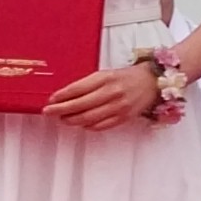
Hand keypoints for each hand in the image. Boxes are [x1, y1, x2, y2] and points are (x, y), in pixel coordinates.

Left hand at [39, 60, 161, 131]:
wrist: (152, 82)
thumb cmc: (126, 77)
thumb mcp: (106, 74)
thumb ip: (88, 84)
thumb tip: (67, 95)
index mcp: (105, 78)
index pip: (78, 89)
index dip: (62, 96)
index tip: (50, 100)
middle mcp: (111, 93)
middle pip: (80, 105)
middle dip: (61, 110)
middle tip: (49, 112)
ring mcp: (117, 107)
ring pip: (88, 118)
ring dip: (72, 120)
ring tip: (63, 119)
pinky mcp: (123, 118)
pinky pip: (100, 125)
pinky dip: (88, 126)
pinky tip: (81, 123)